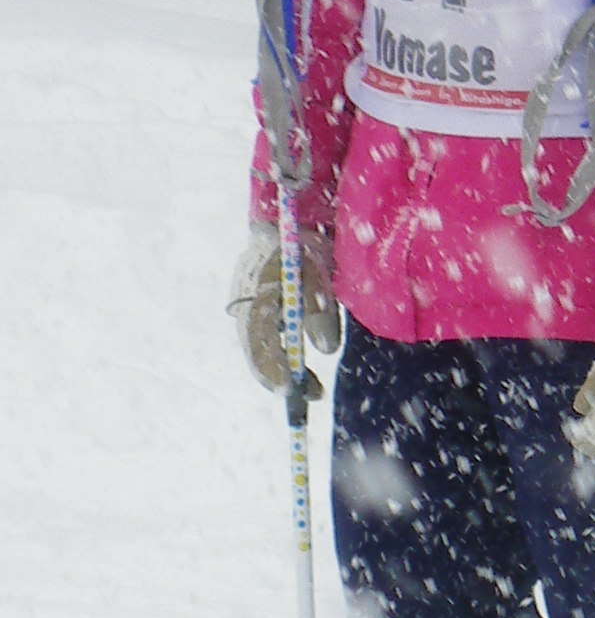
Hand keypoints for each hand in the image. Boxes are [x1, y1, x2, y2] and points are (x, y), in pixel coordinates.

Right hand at [229, 224, 340, 391]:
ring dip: (287, 368)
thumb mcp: (318, 276)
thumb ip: (321, 311)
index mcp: (255, 295)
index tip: (289, 388)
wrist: (285, 223)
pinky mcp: (258, 307)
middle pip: (259, 348)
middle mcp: (246, 305)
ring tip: (313, 389)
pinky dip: (284, 354)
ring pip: (263, 345)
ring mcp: (249, 306)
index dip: (271, 367)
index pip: (258, 340)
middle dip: (283, 374)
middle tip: (312, 395)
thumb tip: (325, 349)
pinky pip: (267, 337)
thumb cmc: (302, 248)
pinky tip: (301, 368)